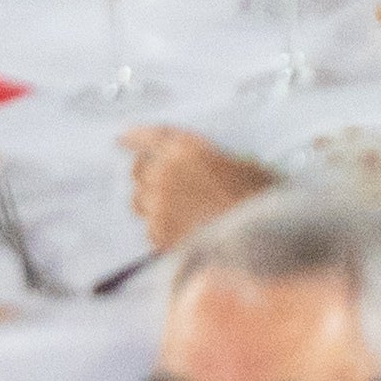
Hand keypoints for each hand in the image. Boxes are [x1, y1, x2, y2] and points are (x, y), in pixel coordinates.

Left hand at [124, 126, 278, 250]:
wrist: (257, 243)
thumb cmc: (258, 202)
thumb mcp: (242, 167)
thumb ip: (211, 162)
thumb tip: (201, 169)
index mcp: (186, 150)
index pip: (151, 137)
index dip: (135, 138)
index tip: (122, 138)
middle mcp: (166, 174)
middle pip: (139, 170)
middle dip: (146, 174)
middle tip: (159, 182)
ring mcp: (159, 206)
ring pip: (140, 202)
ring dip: (151, 203)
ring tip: (174, 212)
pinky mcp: (159, 236)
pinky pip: (151, 230)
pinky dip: (161, 230)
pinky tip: (182, 234)